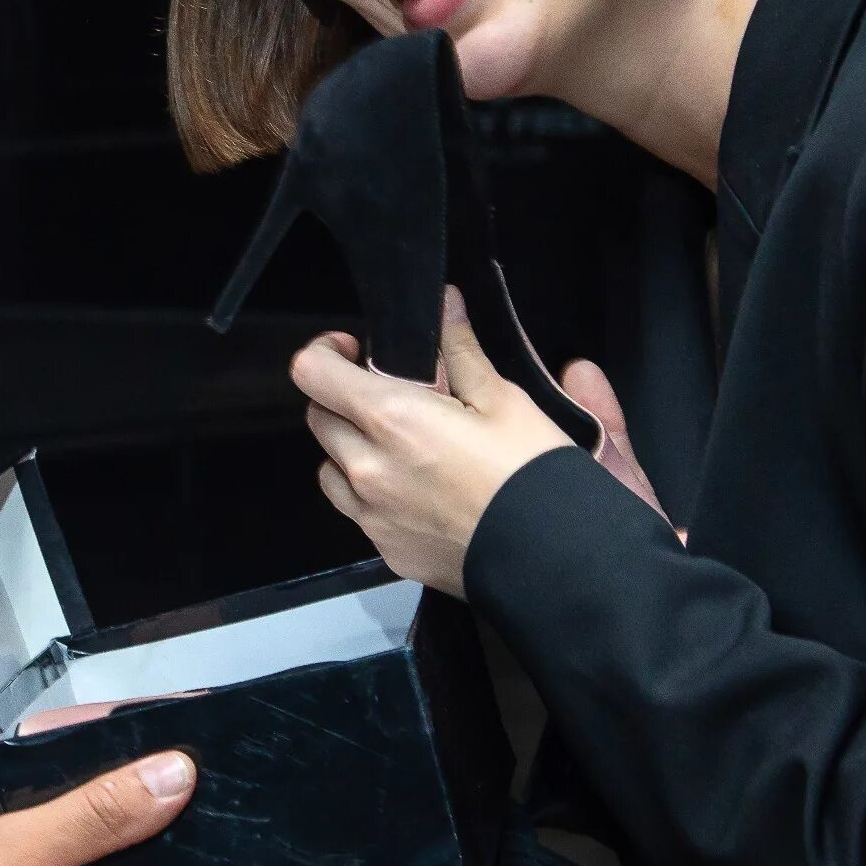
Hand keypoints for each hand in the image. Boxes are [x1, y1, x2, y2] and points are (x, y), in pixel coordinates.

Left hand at [292, 290, 671, 593]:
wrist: (553, 560)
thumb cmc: (531, 475)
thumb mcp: (504, 400)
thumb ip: (460, 350)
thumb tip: (443, 305)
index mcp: (391, 420)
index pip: (313, 371)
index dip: (327, 351)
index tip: (356, 350)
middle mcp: (367, 469)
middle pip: (318, 418)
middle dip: (345, 399)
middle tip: (394, 398)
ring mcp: (372, 516)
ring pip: (331, 469)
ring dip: (353, 450)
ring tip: (405, 448)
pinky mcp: (386, 550)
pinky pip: (359, 513)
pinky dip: (374, 495)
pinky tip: (419, 491)